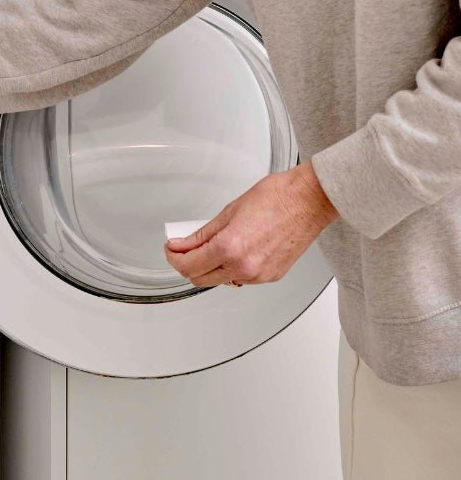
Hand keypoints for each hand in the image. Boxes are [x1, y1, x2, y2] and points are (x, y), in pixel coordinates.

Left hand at [163, 161, 338, 286]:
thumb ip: (202, 234)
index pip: (188, 265)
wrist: (309, 201)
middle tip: (184, 248)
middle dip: (187, 264)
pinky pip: (240, 278)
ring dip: (209, 268)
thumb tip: (182, 244)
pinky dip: (230, 268)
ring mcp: (259, 276)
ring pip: (220, 281)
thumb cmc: (276, 198)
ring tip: (211, 246)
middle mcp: (244, 268)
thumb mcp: (229, 212)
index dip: (173, 257)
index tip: (171, 248)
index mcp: (230, 249)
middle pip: (200, 279)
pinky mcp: (271, 277)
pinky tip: (233, 251)